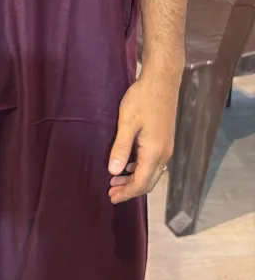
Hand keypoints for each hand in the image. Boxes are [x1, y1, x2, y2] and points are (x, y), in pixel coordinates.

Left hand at [108, 71, 178, 204]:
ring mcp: (166, 147)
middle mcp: (164, 154)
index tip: (112, 198)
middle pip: (148, 182)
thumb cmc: (143, 99)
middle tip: (111, 193)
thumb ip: (121, 148)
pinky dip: (140, 169)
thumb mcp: (127, 123)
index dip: (126, 193)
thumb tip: (113, 171)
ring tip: (116, 180)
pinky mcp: (164, 140)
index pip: (141, 183)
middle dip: (130, 190)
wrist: (162, 81)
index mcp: (154, 152)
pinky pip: (154, 163)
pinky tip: (128, 164)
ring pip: (152, 173)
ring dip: (134, 179)